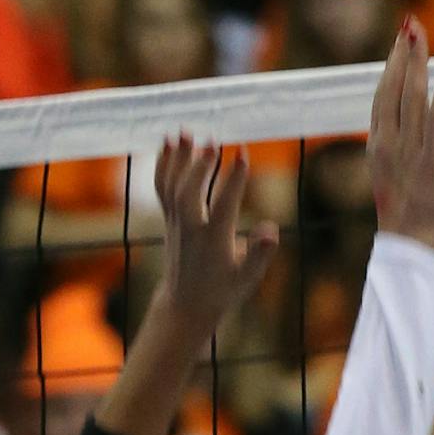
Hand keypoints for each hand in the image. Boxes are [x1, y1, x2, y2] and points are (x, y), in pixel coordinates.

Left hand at [154, 133, 278, 346]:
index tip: (243, 153)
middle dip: (200, 165)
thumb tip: (272, 230)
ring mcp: (176, 222)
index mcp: (214, 242)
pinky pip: (162, 187)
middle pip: (189, 193)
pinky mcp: (169, 218)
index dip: (235, 179)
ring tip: (185, 130)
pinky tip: (169, 142)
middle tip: (213, 139)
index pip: (224, 205)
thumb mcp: (248, 278)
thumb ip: (259, 254)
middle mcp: (191, 229)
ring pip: (171, 186)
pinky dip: (163, 163)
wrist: (187, 304)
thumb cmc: (223, 290)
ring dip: (177, 157)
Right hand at [370, 17, 433, 252]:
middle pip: (393, 86)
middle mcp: (390, 140)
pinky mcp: (433, 158)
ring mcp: (409, 148)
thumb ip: (396, 148)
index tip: (399, 38)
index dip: (390, 64)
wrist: (408, 245)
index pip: (382, 94)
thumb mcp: (394, 175)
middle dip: (401, 52)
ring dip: (417, 62)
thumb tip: (400, 131)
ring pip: (412, 95)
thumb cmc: (405, 215)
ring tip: (420, 33)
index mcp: (378, 143)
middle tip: (410, 22)